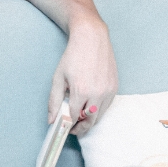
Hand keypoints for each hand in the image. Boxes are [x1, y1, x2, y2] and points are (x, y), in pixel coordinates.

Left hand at [48, 18, 117, 135]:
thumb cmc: (73, 56)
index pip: (75, 117)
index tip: (64, 126)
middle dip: (81, 128)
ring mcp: (108, 90)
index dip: (68, 124)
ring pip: (100, 115)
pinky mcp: (115, 87)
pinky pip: (107, 105)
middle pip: (90, 121)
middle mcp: (97, 93)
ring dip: (90, 119)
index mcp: (81, 91)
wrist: (92, 38)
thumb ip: (54, 101)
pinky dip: (99, 108)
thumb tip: (51, 120)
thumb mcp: (58, 78)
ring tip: (81, 116)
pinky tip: (91, 103)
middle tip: (73, 128)